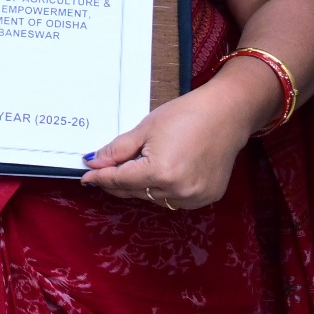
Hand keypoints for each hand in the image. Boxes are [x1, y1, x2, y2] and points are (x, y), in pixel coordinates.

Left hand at [82, 74, 272, 210]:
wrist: (227, 113)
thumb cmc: (186, 115)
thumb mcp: (145, 128)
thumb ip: (118, 150)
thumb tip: (94, 163)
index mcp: (160, 172)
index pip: (120, 181)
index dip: (100, 179)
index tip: (86, 178)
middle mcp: (179, 190)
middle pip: (135, 192)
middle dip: (117, 182)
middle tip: (104, 171)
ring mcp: (196, 197)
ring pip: (154, 198)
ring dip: (140, 187)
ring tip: (136, 168)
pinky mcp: (208, 197)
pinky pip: (175, 199)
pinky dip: (162, 190)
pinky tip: (160, 174)